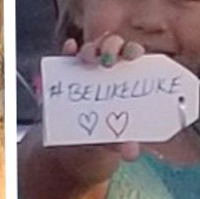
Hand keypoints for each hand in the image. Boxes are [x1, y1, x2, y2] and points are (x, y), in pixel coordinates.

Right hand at [55, 33, 144, 161]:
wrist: (76, 146)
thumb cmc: (105, 136)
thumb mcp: (113, 141)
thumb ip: (121, 142)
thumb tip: (131, 152)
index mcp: (127, 77)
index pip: (132, 55)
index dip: (133, 50)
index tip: (134, 56)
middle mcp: (108, 68)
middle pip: (112, 46)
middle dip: (111, 46)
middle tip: (109, 60)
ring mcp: (86, 68)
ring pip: (90, 50)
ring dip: (89, 51)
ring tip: (87, 59)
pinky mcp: (66, 74)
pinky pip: (66, 58)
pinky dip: (67, 51)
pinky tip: (69, 47)